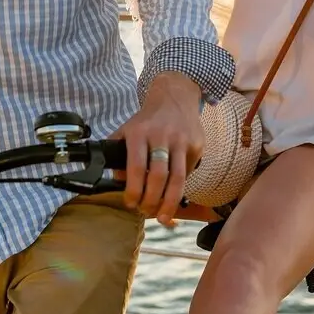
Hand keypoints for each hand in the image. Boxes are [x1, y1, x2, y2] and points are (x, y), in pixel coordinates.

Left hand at [112, 73, 203, 225]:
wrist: (175, 96)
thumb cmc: (148, 119)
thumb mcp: (127, 129)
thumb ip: (118, 153)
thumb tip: (118, 181)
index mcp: (140, 132)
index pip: (137, 167)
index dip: (134, 190)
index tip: (130, 203)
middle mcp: (162, 136)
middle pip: (158, 176)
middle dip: (151, 200)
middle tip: (145, 211)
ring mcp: (181, 140)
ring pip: (178, 178)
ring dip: (170, 202)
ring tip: (163, 217)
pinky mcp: (196, 145)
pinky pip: (188, 172)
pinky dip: (180, 187)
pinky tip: (173, 194)